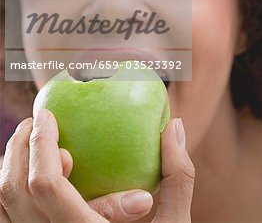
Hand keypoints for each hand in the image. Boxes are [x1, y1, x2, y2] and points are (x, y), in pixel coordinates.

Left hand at [0, 110, 194, 222]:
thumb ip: (177, 178)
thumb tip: (174, 127)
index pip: (47, 186)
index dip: (41, 144)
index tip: (47, 115)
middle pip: (15, 191)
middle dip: (20, 146)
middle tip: (37, 120)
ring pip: (2, 205)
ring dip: (9, 165)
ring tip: (27, 140)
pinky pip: (4, 218)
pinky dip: (7, 189)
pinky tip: (24, 172)